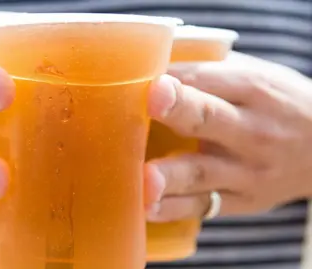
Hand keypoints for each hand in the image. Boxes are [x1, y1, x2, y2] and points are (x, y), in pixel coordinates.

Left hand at [145, 52, 311, 221]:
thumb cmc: (278, 105)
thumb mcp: (257, 77)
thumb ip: (210, 71)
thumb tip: (152, 66)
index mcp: (254, 89)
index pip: (207, 79)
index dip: (174, 77)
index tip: (147, 76)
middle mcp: (251, 130)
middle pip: (208, 118)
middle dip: (179, 108)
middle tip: (151, 101)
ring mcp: (247, 170)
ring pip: (203, 172)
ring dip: (171, 176)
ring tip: (146, 179)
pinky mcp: (241, 200)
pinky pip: (204, 206)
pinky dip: (175, 208)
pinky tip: (149, 207)